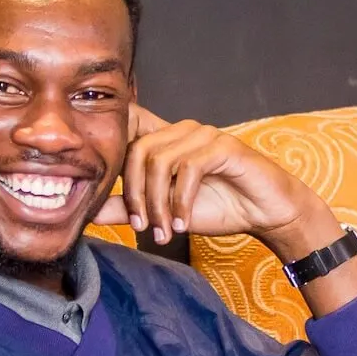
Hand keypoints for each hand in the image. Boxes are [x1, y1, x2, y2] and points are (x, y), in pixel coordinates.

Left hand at [95, 108, 332, 258]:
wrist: (267, 214)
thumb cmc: (220, 207)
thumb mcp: (165, 212)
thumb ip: (130, 208)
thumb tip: (89, 211)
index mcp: (167, 139)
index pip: (128, 124)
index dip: (110, 140)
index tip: (98, 177)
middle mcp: (182, 130)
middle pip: (137, 151)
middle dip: (135, 196)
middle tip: (142, 228)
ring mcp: (204, 135)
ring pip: (160, 162)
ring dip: (158, 203)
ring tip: (164, 231)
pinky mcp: (224, 146)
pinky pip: (188, 169)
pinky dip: (181, 201)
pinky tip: (183, 223)